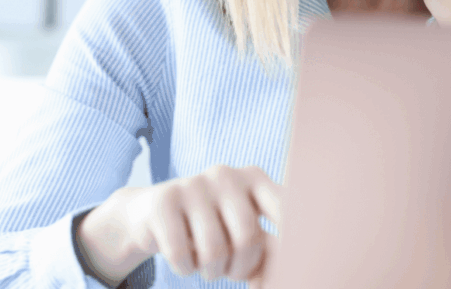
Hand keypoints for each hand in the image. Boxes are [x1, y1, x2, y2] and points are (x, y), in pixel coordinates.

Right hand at [76, 165, 282, 286]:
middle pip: (247, 237)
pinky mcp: (163, 201)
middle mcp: (226, 174)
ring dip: (212, 272)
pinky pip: (181, 254)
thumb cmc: (210, 227)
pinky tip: (183, 257)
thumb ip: (268, 251)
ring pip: (214, 250)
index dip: (294, 236)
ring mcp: (193, 184)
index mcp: (254, 178)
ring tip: (206, 265)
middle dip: (240, 268)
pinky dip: (185, 268)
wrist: (151, 213)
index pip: (284, 208)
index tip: (299, 260)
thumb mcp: (241, 233)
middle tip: (231, 272)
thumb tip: (282, 276)